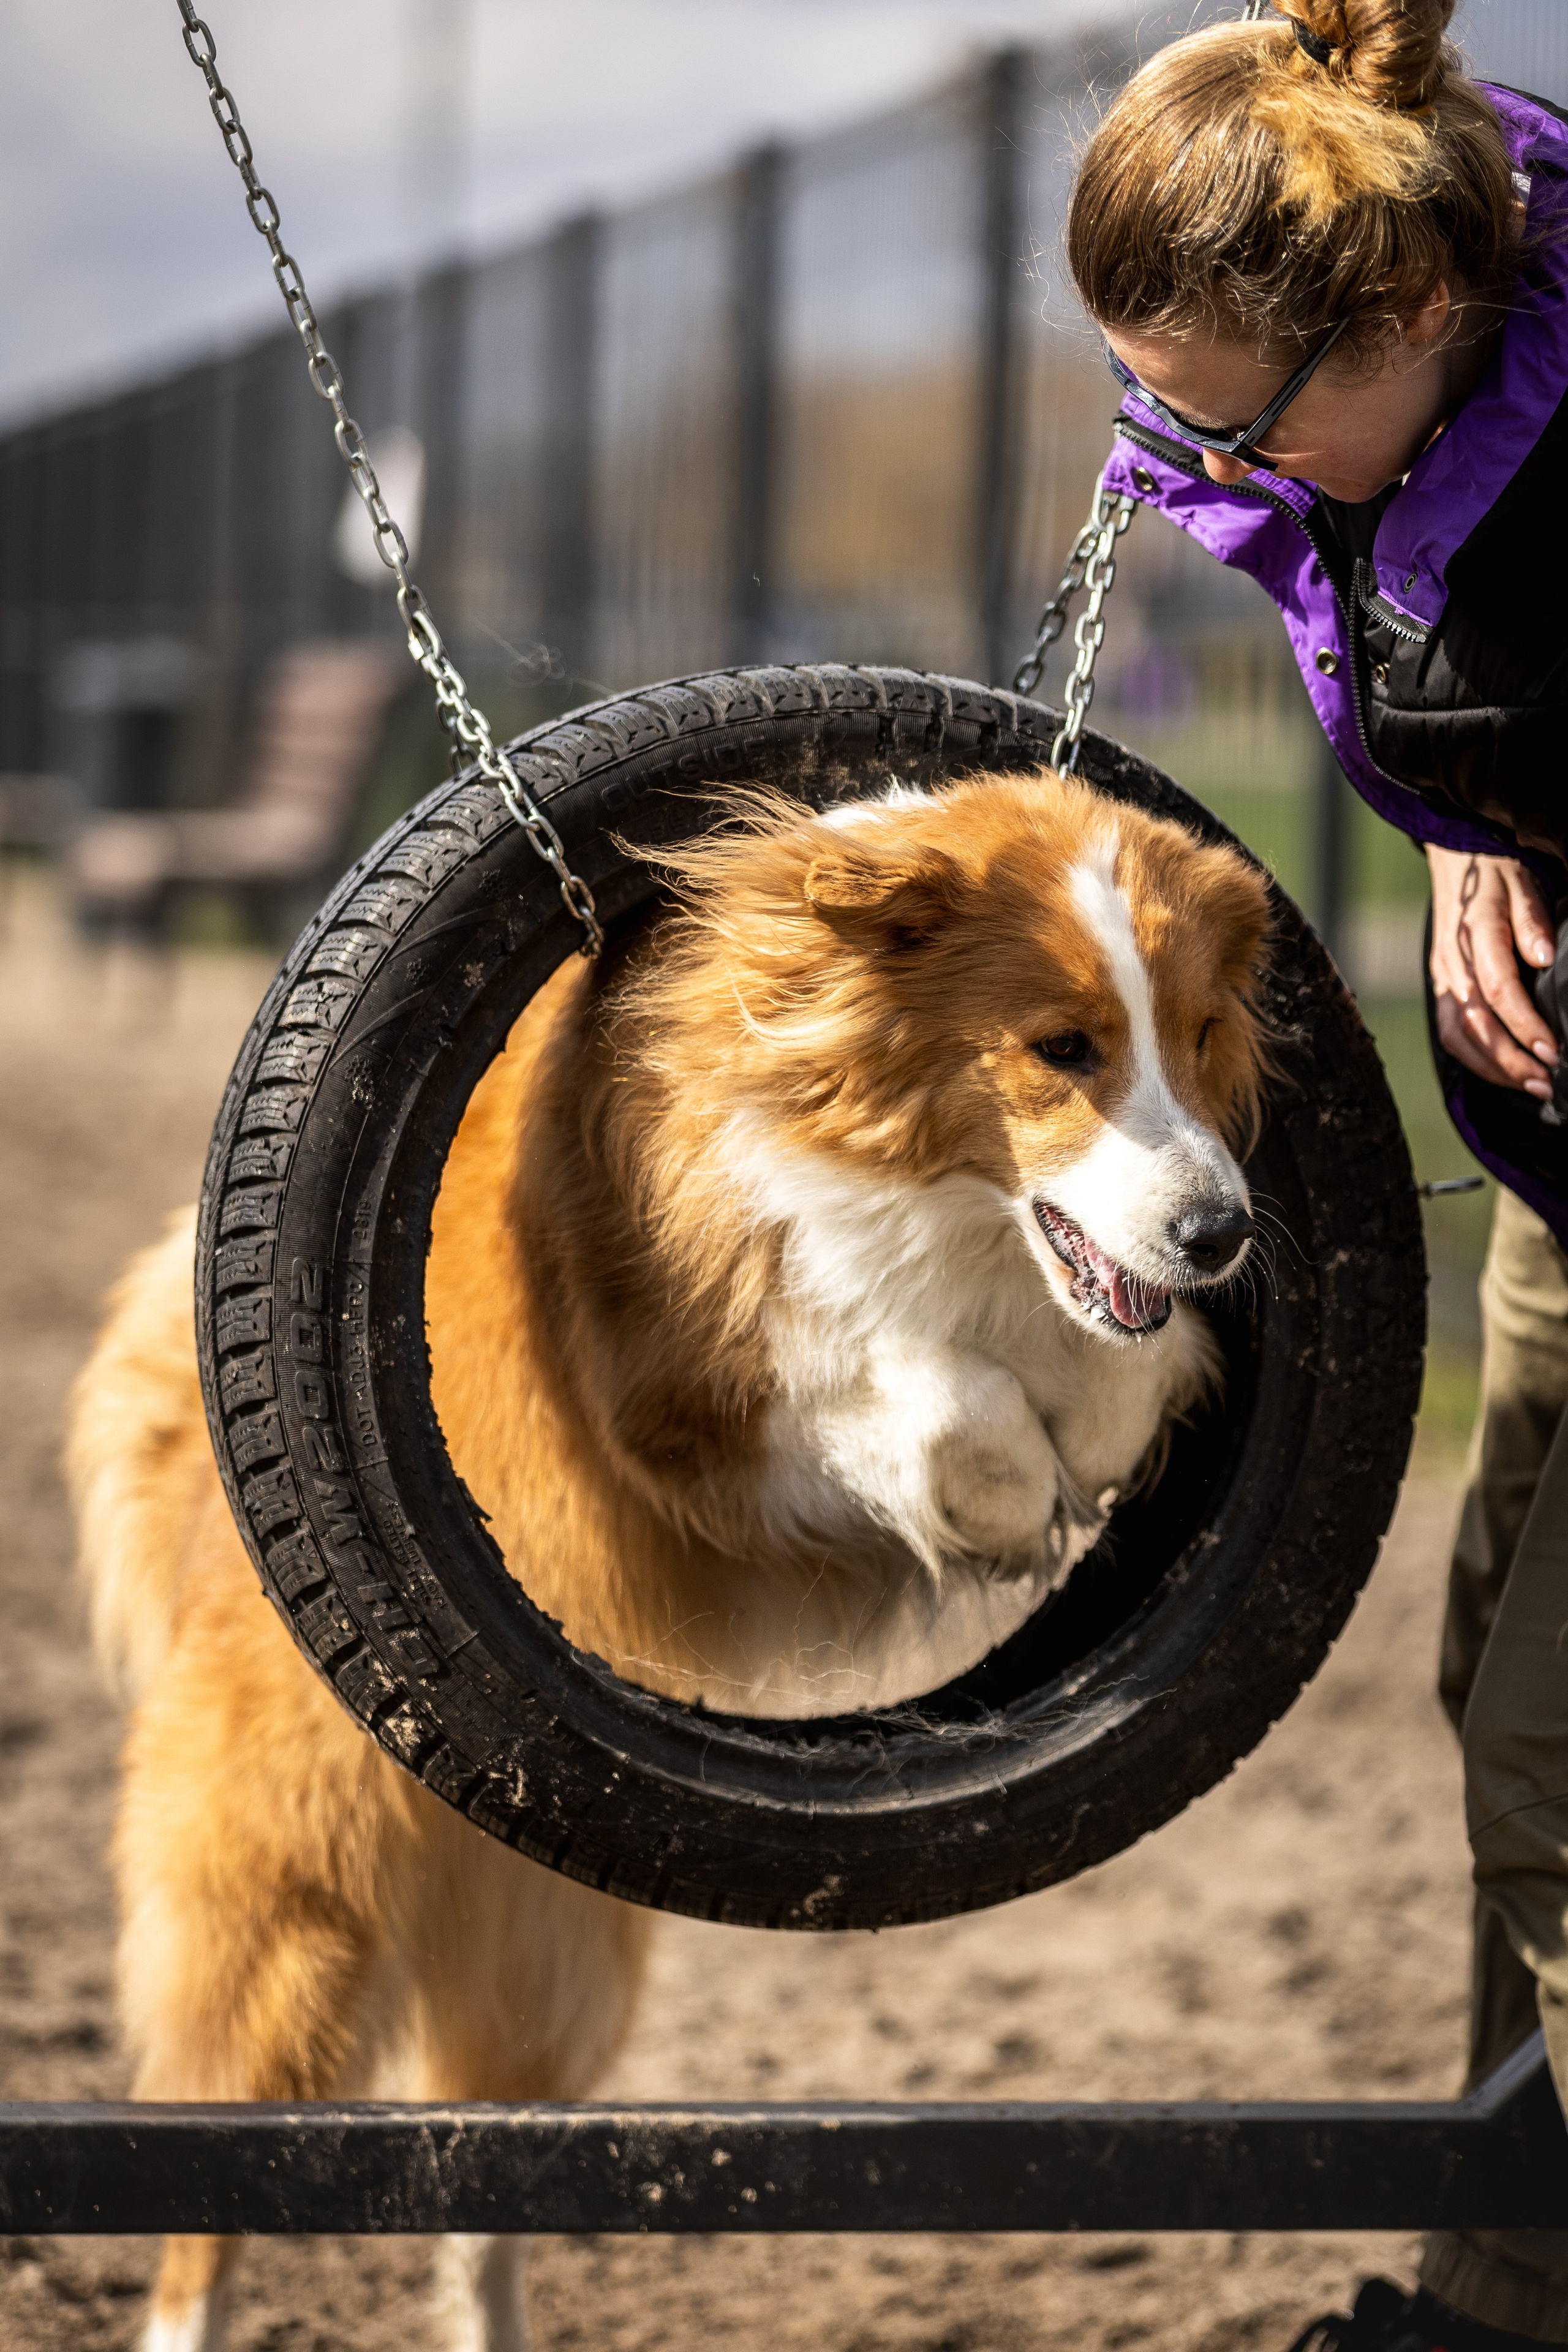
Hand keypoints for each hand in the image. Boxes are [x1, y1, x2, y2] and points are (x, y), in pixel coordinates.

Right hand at [1426, 846, 1557, 1098]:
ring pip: (1457, 1035)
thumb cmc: (1497, 868)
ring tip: (1530, 1086)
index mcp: (1475, 930)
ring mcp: (1442, 976)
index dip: (1525, 1024)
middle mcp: (1452, 960)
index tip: (1553, 1050)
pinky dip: (1475, 1059)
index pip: (1497, 988)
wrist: (1454, 856)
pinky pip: (1450, 1032)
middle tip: (1546, 1083)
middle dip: (1510, 1060)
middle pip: (1474, 1022)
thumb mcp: (1522, 879)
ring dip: (1493, 1067)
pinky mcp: (1440, 986)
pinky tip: (1504, 1071)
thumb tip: (1543, 957)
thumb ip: (1532, 917)